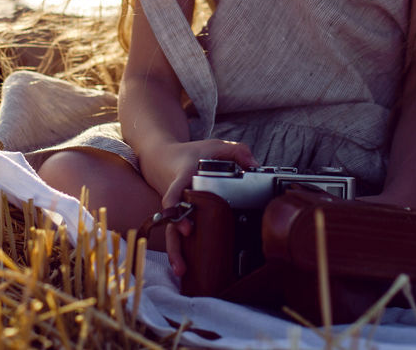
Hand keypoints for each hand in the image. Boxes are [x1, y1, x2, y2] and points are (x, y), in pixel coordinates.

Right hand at [153, 138, 256, 277]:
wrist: (161, 156)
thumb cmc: (191, 153)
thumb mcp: (215, 145)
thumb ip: (238, 151)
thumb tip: (254, 166)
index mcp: (184, 176)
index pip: (177, 190)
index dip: (176, 202)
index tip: (181, 219)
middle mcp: (176, 194)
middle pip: (172, 217)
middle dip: (177, 234)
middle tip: (185, 245)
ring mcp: (175, 207)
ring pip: (171, 231)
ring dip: (175, 250)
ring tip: (181, 270)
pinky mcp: (177, 216)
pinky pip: (176, 234)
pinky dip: (179, 250)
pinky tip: (184, 267)